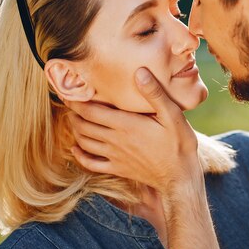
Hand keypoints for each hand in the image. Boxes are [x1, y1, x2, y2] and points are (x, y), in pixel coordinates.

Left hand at [67, 67, 201, 195]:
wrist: (180, 176)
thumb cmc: (179, 144)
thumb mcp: (172, 115)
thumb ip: (154, 94)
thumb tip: (139, 72)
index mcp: (126, 124)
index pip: (92, 111)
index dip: (77, 102)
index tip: (69, 93)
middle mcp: (115, 140)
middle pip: (84, 126)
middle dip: (73, 114)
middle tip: (69, 104)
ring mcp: (115, 156)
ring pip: (85, 143)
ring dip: (75, 131)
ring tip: (73, 120)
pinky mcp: (118, 169)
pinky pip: (92, 164)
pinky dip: (80, 156)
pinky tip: (76, 150)